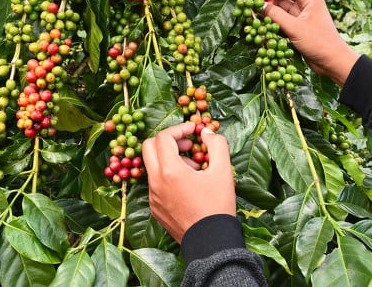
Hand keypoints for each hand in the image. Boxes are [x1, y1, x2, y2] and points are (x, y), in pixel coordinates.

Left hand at [142, 122, 235, 242]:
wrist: (210, 242)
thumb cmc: (217, 205)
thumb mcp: (223, 170)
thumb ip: (216, 144)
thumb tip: (207, 132)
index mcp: (169, 170)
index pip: (163, 137)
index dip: (179, 129)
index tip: (193, 129)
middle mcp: (155, 182)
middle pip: (149, 147)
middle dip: (168, 141)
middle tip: (188, 146)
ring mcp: (153, 196)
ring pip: (153, 167)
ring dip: (170, 160)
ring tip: (194, 169)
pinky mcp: (155, 208)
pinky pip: (156, 184)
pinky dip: (168, 176)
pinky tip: (188, 186)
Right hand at [255, 0, 359, 86]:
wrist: (333, 61)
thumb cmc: (319, 43)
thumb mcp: (295, 28)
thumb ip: (275, 15)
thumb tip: (259, 6)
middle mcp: (306, 2)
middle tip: (255, 4)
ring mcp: (302, 13)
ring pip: (282, 4)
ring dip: (270, 7)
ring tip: (257, 14)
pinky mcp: (299, 24)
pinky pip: (283, 16)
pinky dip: (274, 17)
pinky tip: (264, 22)